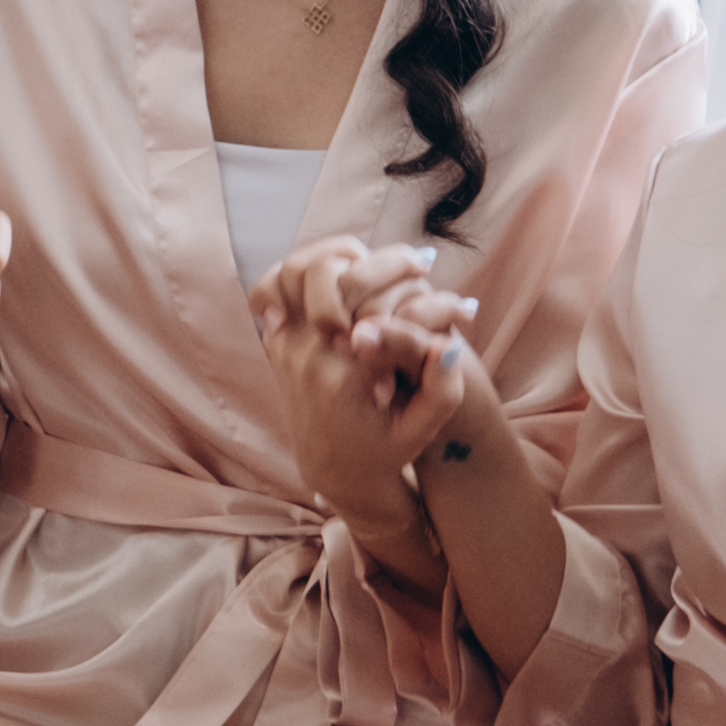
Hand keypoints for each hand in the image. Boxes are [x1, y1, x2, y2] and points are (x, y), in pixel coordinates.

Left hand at [255, 240, 505, 520]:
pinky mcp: (277, 339)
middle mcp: (307, 355)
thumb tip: (448, 344)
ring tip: (378, 266)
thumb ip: (441, 389)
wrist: (335, 468)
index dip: (407, 286)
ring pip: (298, 270)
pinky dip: (310, 271)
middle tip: (415, 266)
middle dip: (378, 262)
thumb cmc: (386, 448)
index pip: (374, 306)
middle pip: (330, 274)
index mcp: (344, 377)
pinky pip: (278, 284)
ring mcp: (285, 345)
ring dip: (340, 257)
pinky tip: (348, 277)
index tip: (427, 284)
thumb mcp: (421, 429)